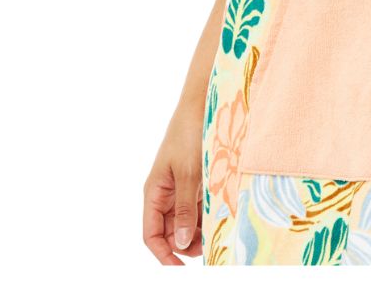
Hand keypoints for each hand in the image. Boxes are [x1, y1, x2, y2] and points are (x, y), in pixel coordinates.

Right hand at [142, 105, 205, 263]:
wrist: (203, 103)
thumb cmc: (191, 134)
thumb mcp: (189, 173)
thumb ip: (183, 209)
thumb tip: (179, 243)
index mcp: (154, 192)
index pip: (150, 234)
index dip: (163, 254)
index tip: (181, 267)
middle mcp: (165, 192)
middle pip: (169, 230)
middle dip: (185, 244)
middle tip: (208, 248)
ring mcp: (181, 186)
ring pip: (184, 220)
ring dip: (197, 230)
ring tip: (216, 233)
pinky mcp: (196, 178)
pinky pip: (197, 205)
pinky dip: (206, 214)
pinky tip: (220, 217)